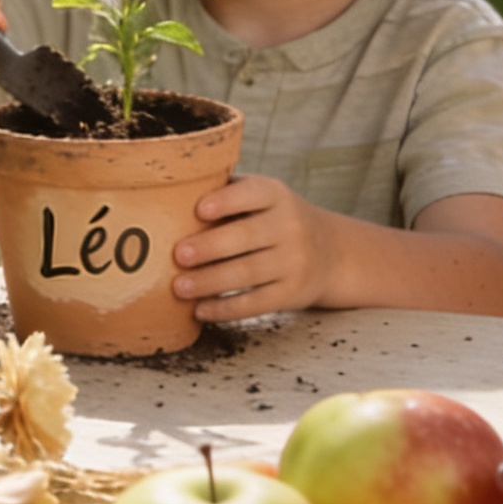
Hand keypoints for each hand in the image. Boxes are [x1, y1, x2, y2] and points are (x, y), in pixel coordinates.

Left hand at [171, 177, 330, 320]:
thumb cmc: (275, 220)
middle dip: (210, 246)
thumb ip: (228, 193)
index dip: (226, 201)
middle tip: (178, 255)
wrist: (332, 253)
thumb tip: (170, 196)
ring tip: (179, 288)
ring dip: (210, 282)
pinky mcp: (293, 292)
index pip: (252, 193)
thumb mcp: (264, 197)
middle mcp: (290, 225)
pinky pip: (256, 303)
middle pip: (246, 236)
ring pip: (248, 273)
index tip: (198, 210)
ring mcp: (294, 261)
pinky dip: (226, 309)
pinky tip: (200, 310)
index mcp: (276, 195)